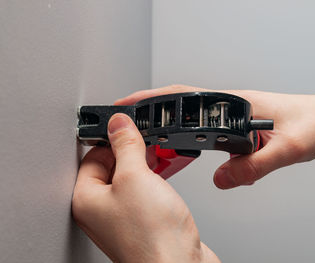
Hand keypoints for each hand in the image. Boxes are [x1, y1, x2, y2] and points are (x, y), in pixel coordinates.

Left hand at [72, 113, 219, 261]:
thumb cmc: (152, 238)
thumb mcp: (135, 176)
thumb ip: (125, 145)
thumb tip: (118, 123)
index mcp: (86, 199)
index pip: (92, 156)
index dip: (110, 138)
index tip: (127, 127)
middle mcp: (102, 209)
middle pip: (112, 166)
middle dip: (130, 150)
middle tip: (146, 140)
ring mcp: (123, 215)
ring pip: (131, 177)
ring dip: (144, 163)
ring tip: (159, 154)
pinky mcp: (144, 219)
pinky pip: (144, 189)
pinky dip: (154, 177)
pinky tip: (165, 171)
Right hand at [115, 85, 314, 188]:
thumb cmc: (311, 123)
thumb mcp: (285, 150)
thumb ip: (252, 167)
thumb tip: (221, 179)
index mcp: (235, 101)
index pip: (184, 95)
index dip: (153, 98)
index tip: (130, 105)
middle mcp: (230, 105)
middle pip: (180, 105)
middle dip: (152, 114)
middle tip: (131, 129)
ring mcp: (231, 114)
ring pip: (191, 118)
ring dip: (170, 127)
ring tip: (154, 142)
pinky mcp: (235, 125)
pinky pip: (204, 130)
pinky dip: (189, 138)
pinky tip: (186, 148)